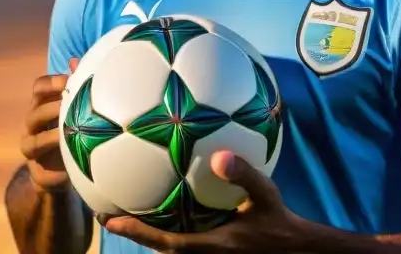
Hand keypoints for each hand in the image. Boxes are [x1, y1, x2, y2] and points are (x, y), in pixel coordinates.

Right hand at [19, 59, 77, 192]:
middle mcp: (32, 127)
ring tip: (66, 136)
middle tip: (69, 108)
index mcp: (41, 106)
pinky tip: (69, 171)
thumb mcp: (75, 109)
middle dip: (51, 110)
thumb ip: (76, 86)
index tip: (70, 82)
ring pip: (32, 144)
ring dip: (49, 139)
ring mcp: (31, 151)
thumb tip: (76, 61)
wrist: (61, 170)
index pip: (38, 88)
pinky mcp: (38, 175)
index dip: (52, 83)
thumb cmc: (71, 130)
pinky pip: (42, 175)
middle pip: (34, 114)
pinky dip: (54, 174)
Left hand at [100, 151, 307, 252]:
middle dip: (132, 234)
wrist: (294, 250)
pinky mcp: (213, 251)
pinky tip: (162, 208)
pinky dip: (166, 230)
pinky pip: (182, 243)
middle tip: (106, 214)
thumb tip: (219, 156)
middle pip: (159, 249)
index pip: (166, 242)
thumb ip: (243, 176)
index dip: (136, 233)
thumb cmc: (279, 222)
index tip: (109, 221)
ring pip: (169, 248)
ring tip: (124, 211)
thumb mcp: (266, 195)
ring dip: (147, 233)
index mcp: (212, 245)